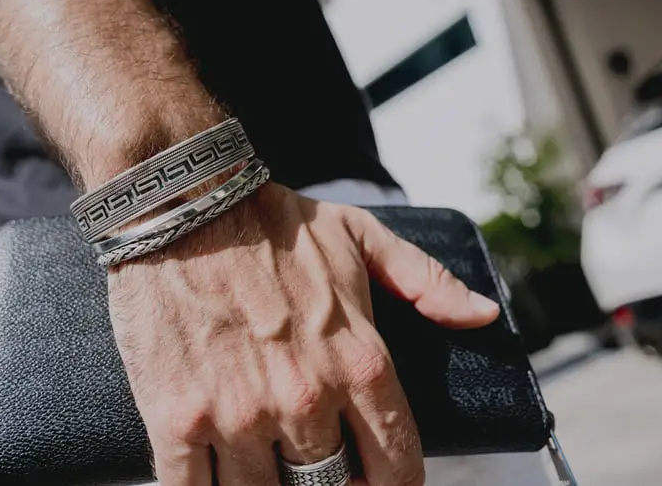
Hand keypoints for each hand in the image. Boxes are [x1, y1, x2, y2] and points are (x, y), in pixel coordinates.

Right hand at [108, 183, 499, 485]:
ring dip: (263, 484)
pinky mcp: (178, 420)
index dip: (391, 484)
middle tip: (307, 460)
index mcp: (360, 363)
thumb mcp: (360, 237)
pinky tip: (211, 475)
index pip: (397, 467)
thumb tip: (483, 315)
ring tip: (258, 460)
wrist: (179, 203)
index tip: (375, 479)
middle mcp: (306, 400)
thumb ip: (426, 281)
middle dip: (323, 481)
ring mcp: (239, 416)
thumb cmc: (270, 220)